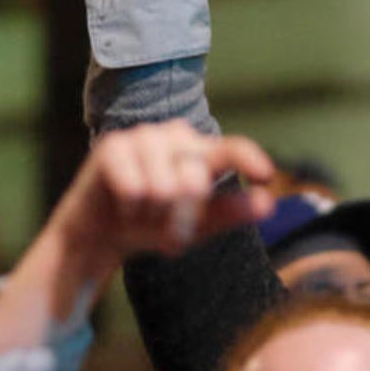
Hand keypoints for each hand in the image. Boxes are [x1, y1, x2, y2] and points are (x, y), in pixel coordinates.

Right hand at [56, 120, 275, 279]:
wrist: (101, 234)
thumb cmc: (153, 224)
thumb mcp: (197, 225)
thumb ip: (231, 212)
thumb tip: (268, 203)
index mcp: (202, 152)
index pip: (231, 149)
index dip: (247, 159)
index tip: (266, 176)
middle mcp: (176, 136)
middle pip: (195, 182)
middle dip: (180, 217)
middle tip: (164, 224)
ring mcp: (144, 136)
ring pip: (163, 189)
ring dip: (151, 214)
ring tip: (141, 211)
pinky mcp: (112, 146)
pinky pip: (134, 190)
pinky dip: (129, 209)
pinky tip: (120, 204)